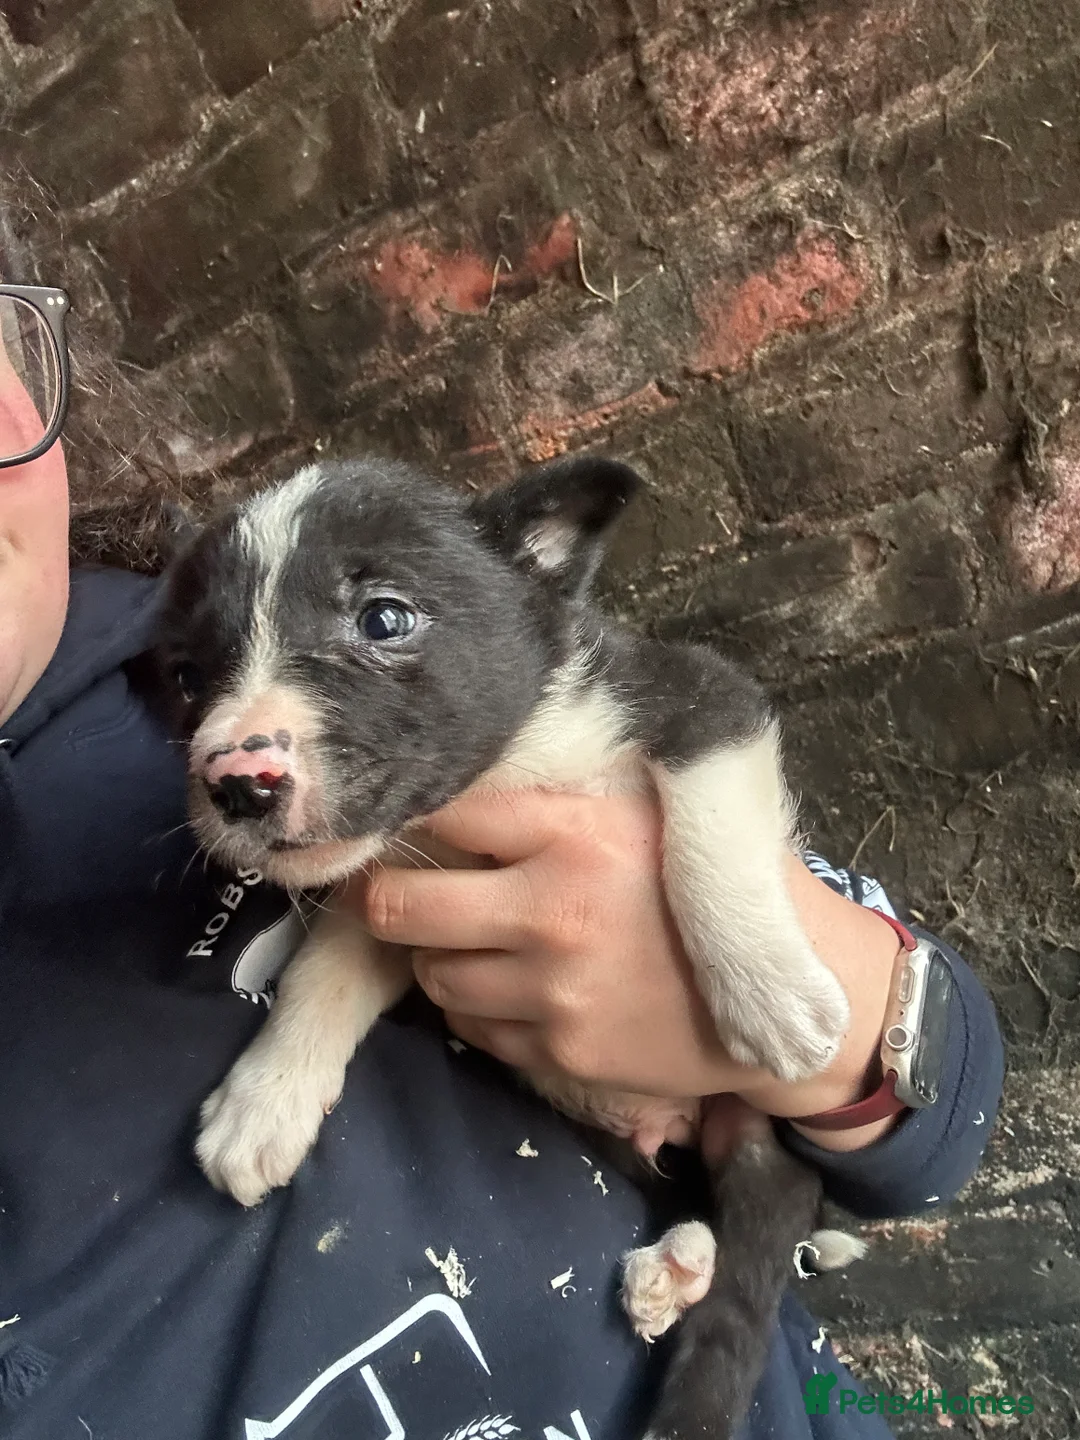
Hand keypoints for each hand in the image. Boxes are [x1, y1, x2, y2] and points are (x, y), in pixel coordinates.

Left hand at [353, 789, 902, 1150]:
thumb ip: (565, 793)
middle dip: (391, 894)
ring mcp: (550, 989)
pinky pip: (472, 1026)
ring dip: (439, 954)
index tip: (415, 817)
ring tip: (476, 938)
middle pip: (398, 902)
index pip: (448, 809)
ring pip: (429, 970)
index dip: (422, 812)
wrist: (787, 1004)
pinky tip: (516, 986)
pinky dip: (480, 1006)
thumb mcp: (655, 813)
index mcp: (578, 831)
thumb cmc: (711, 891)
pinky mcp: (557, 1050)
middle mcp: (552, 908)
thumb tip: (466, 770)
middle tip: (407, 888)